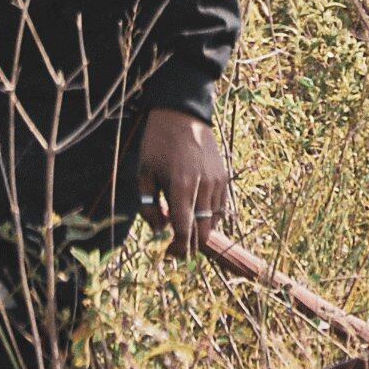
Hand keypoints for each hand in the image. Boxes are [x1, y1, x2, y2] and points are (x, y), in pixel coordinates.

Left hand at [136, 107, 231, 257]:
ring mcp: (217, 181)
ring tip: (184, 226)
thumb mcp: (144, 172)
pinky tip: (196, 213)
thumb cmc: (158, 143)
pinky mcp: (224, 176)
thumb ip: (149, 205)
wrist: (183, 114)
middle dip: (189, 244)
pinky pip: (221, 206)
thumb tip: (159, 229)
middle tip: (175, 247)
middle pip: (203, 231)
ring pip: (214, 221)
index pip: (184, 230)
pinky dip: (210, 216)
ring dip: (200, 230)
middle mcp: (204, 187)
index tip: (168, 254)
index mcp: (182, 186)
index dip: (177, 248)